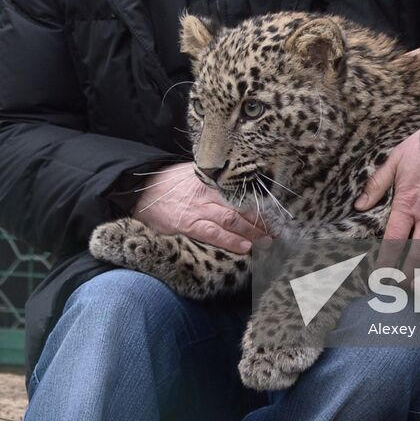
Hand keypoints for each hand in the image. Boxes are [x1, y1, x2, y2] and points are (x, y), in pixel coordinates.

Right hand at [133, 162, 270, 254]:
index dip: (260, 202)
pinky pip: (213, 233)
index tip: (275, 210)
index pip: (242, 190)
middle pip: (242, 205)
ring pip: (232, 220)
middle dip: (262, 219)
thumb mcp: (192, 173)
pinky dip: (230, 241)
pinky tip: (245, 247)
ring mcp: (199, 208)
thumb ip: (212, 180)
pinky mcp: (188, 224)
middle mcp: (209, 192)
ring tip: (268, 240)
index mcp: (212, 179)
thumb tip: (233, 184)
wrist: (141, 190)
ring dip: (253, 231)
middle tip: (278, 229)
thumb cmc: (168, 182)